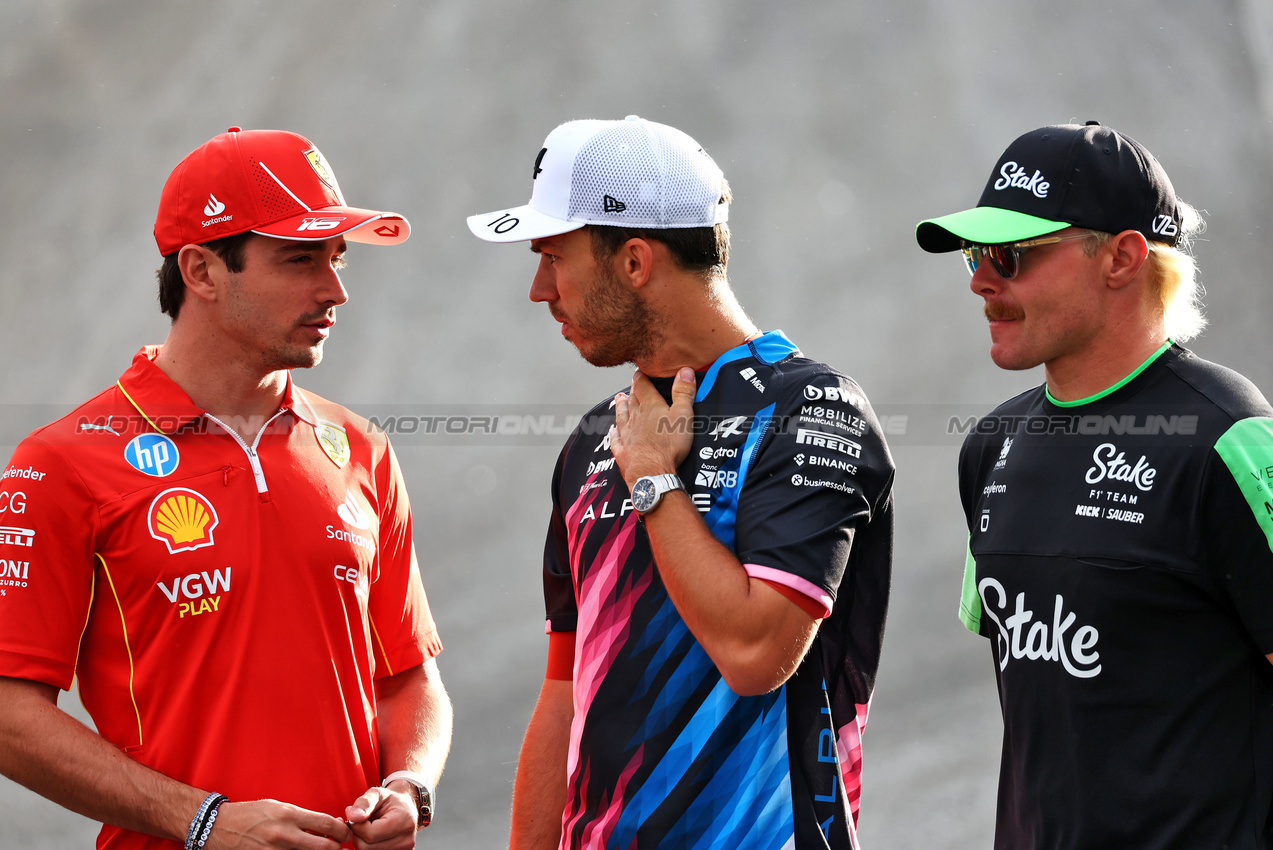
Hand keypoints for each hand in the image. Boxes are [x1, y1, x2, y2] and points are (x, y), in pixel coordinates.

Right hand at [206, 799, 350, 848]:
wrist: (220, 827)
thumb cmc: (252, 814)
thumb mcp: (279, 807)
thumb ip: (303, 817)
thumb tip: (328, 825)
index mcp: (289, 815)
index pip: (326, 824)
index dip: (342, 830)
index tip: (346, 832)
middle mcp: (284, 834)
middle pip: (324, 847)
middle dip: (337, 847)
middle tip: (340, 845)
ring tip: (324, 849)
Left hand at [344, 784, 417, 848]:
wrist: (406, 808)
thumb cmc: (391, 801)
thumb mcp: (377, 794)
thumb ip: (364, 803)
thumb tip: (353, 816)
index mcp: (403, 821)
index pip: (370, 834)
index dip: (357, 826)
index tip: (357, 817)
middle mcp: (406, 840)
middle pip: (367, 847)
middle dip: (358, 835)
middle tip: (362, 823)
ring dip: (363, 841)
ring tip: (369, 829)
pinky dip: (368, 846)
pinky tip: (373, 837)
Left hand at [612, 367, 695, 488]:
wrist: (651, 472)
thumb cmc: (668, 445)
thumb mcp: (683, 415)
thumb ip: (683, 392)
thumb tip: (685, 370)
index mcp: (650, 407)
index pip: (642, 385)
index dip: (641, 376)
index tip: (640, 371)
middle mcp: (635, 418)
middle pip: (631, 400)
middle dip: (632, 391)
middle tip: (632, 385)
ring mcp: (627, 434)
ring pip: (621, 416)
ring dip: (621, 407)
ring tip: (620, 399)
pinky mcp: (623, 451)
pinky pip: (616, 439)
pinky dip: (614, 433)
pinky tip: (613, 431)